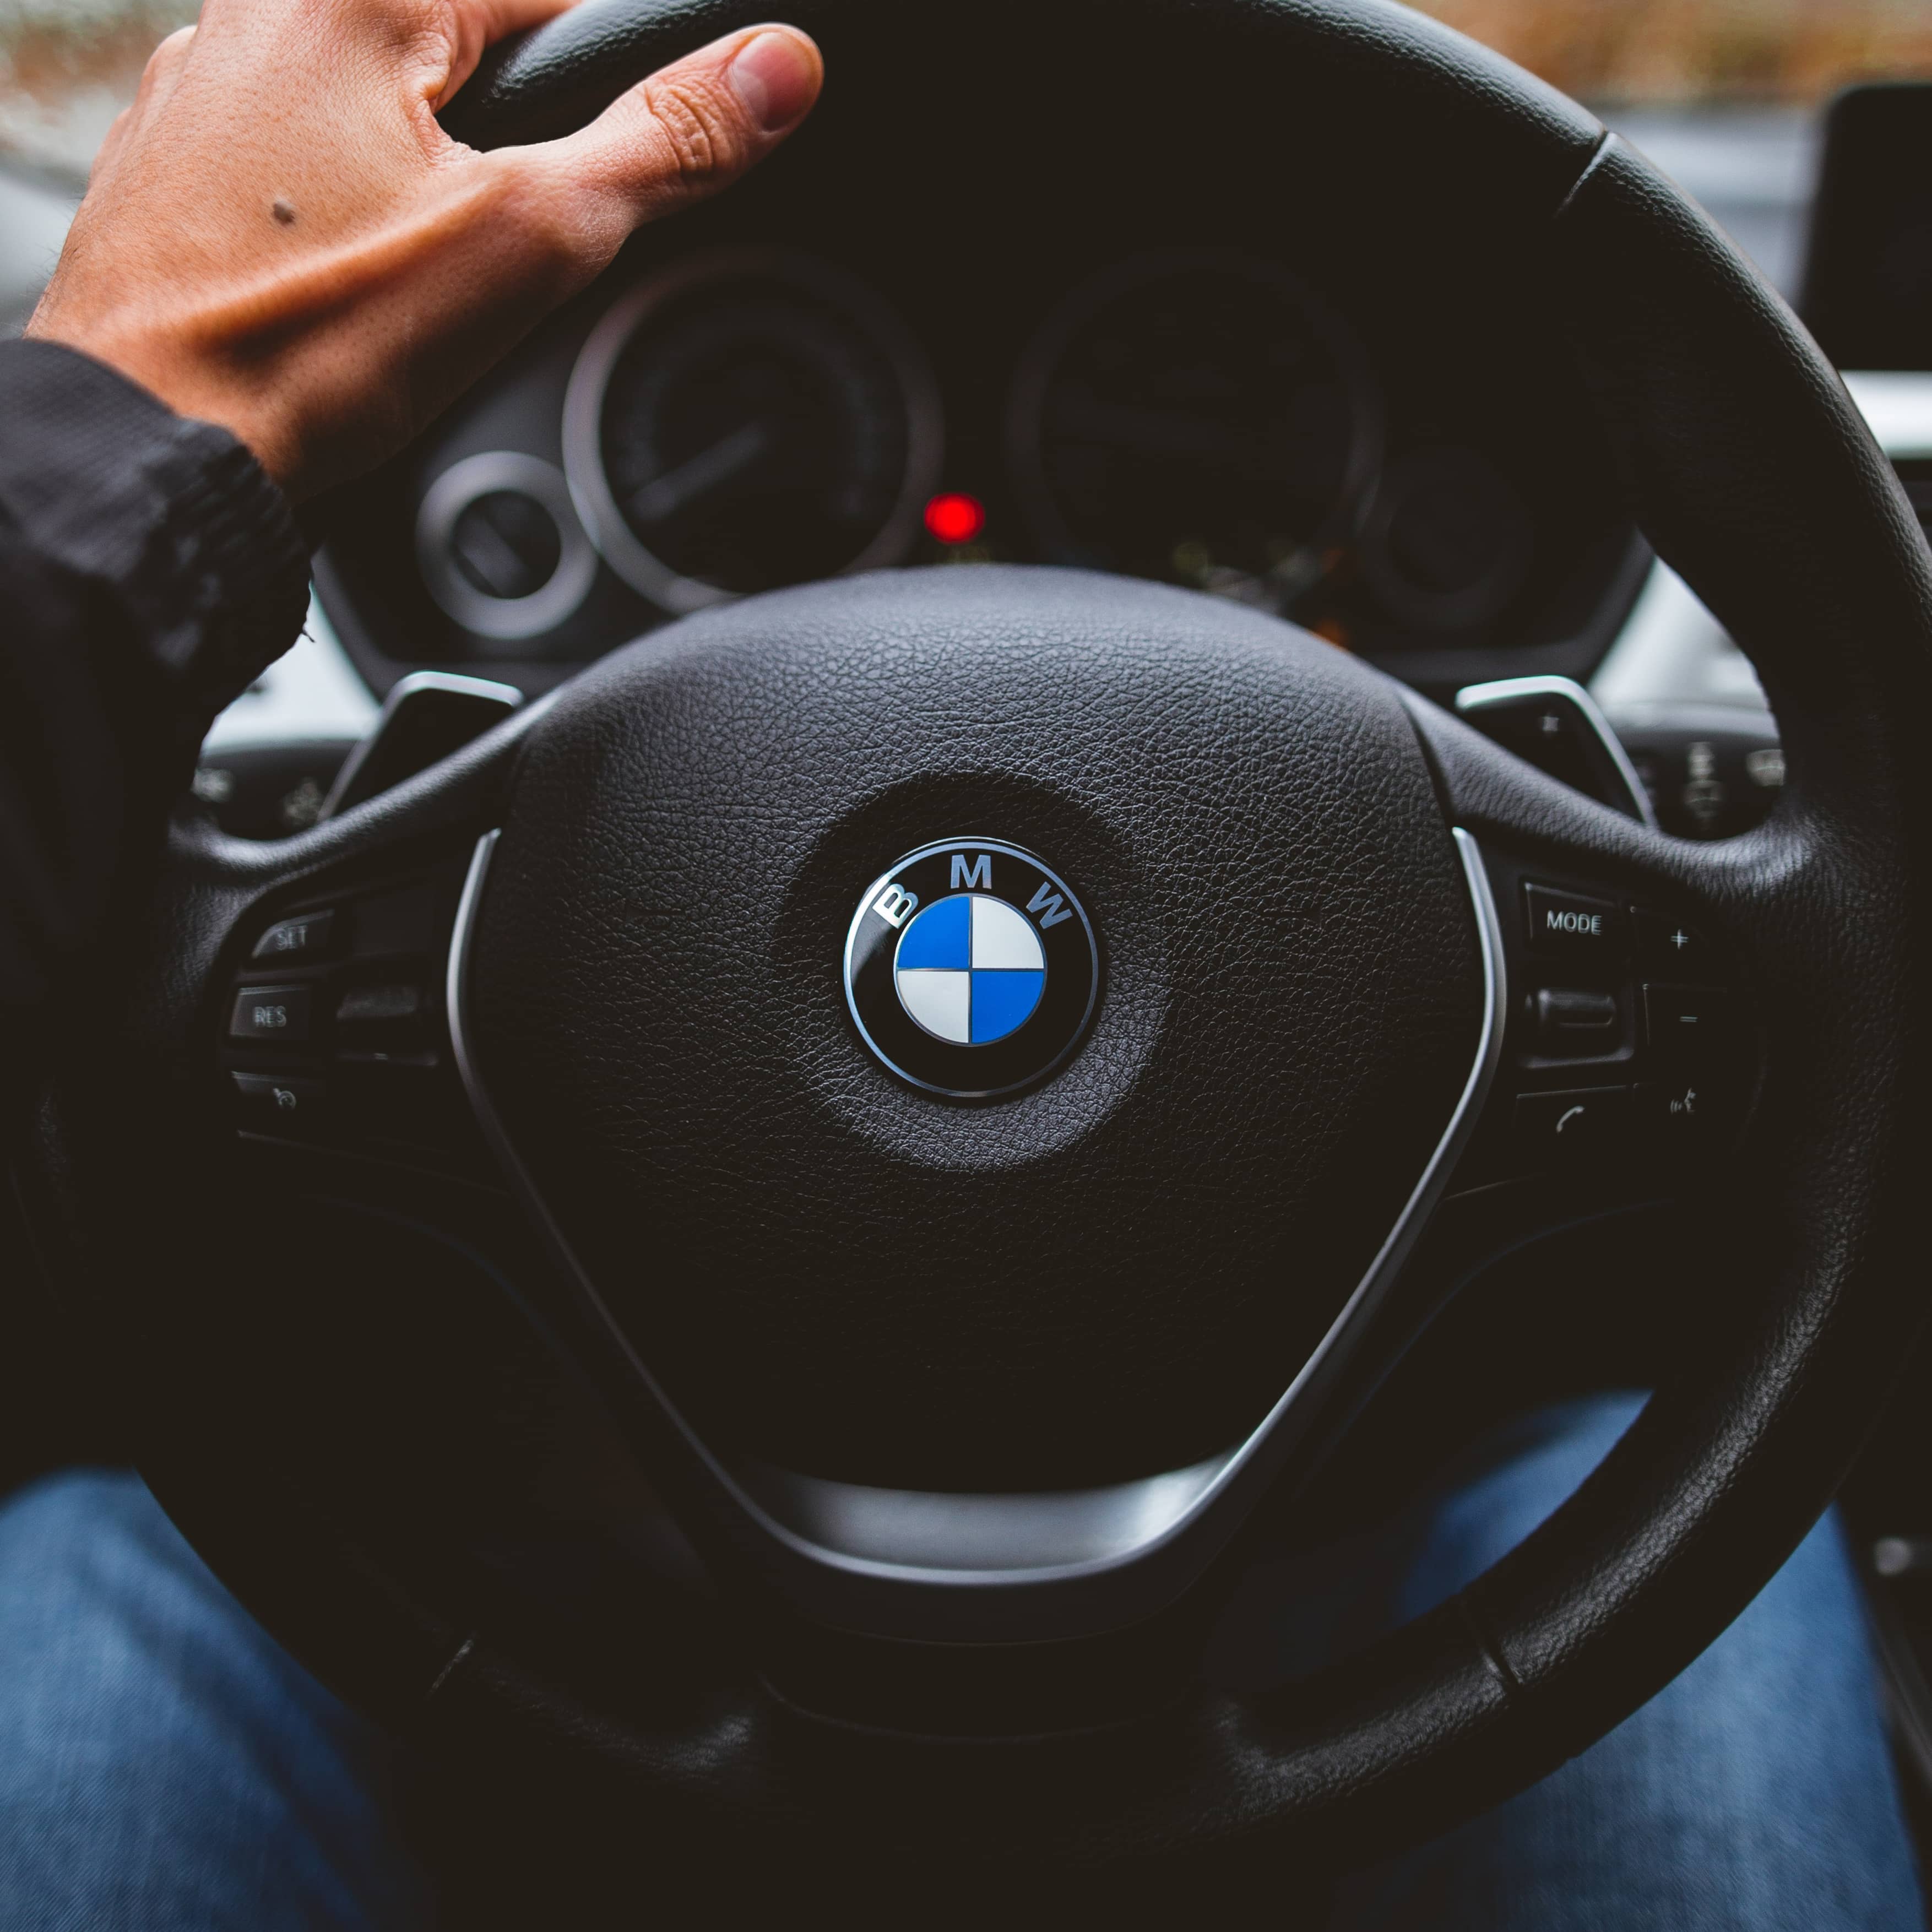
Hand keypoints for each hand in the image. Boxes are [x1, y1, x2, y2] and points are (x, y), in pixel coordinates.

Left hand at [26, 0, 821, 501]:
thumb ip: (668, 144)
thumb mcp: (535, 238)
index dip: (607, 87)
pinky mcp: (175, 163)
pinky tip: (354, 289)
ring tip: (419, 285)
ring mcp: (202, 84)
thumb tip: (778, 71)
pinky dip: (350, 212)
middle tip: (499, 258)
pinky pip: (305, 156)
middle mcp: (260, 9)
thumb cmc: (311, 346)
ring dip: (431, 183)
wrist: (155, 445)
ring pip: (381, 108)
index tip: (615, 171)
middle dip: (510, 150)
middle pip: (462, 50)